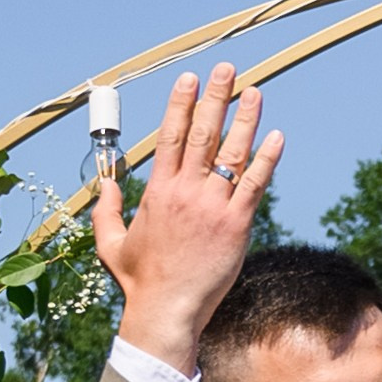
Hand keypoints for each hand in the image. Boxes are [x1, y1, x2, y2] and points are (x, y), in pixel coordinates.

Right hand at [92, 60, 285, 377]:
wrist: (166, 312)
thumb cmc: (140, 282)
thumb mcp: (110, 244)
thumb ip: (105, 210)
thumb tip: (104, 186)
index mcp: (158, 191)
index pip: (171, 135)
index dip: (182, 103)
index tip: (190, 78)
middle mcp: (186, 192)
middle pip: (203, 133)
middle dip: (216, 97)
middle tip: (227, 69)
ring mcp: (213, 207)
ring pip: (232, 153)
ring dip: (245, 119)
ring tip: (255, 92)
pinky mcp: (236, 226)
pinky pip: (254, 184)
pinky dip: (267, 159)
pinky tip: (277, 137)